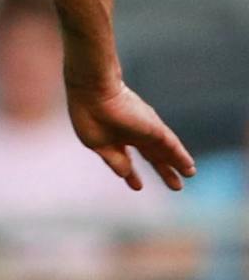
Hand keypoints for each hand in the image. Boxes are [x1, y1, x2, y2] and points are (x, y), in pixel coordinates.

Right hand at [67, 79, 193, 190]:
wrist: (94, 92)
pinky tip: (189, 167)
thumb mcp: (98, 145)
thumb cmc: (89, 115)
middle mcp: (133, 134)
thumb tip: (125, 173)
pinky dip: (181, 157)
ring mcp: (145, 131)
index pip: (127, 159)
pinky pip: (172, 146)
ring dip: (177, 164)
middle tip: (176, 186)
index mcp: (115, 138)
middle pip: (152, 156)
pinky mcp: (155, 129)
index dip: (131, 174)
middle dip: (163, 171)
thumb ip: (114, 160)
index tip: (137, 186)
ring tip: (190, 173)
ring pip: (165, 151)